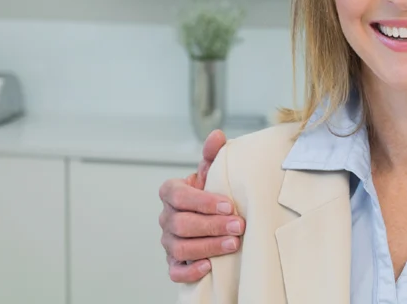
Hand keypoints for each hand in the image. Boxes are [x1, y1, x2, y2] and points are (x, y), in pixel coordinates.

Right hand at [159, 129, 244, 282]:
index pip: (178, 196)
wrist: (208, 215)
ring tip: (234, 244)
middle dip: (212, 225)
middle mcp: (166, 218)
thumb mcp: (212, 173)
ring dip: (208, 246)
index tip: (229, 204)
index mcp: (171, 193)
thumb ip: (213, 154)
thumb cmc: (210, 193)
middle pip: (181, 224)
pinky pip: (175, 271)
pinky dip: (190, 271)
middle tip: (239, 225)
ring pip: (180, 247)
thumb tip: (217, 135)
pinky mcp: (174, 261)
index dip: (203, 201)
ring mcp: (168, 241)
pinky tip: (209, 267)